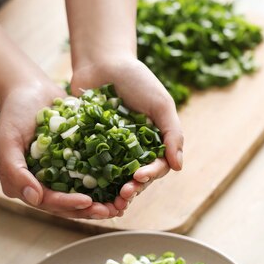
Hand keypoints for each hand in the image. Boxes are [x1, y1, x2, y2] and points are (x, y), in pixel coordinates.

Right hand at [0, 81, 124, 218]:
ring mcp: (56, 175)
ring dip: (99, 203)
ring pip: (79, 196)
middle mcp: (39, 185)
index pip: (47, 201)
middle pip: (65, 205)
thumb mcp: (6, 141)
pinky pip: (88, 178)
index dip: (67, 204)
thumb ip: (15, 171)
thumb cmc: (14, 114)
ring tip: (119, 206)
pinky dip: (104, 184)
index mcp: (21, 185)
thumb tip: (34, 199)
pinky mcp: (72, 164)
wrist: (30, 89)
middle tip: (111, 210)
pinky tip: (121, 186)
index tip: (87, 201)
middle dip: (88, 210)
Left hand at [71, 57, 183, 208]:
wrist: (101, 62)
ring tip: (107, 201)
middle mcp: (133, 151)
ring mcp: (111, 151)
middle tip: (122, 196)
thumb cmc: (136, 79)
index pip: (156, 167)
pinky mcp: (89, 147)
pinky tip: (84, 189)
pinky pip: (90, 167)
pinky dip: (89, 180)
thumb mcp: (160, 103)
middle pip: (135, 178)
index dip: (149, 175)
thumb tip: (178, 167)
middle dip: (131, 189)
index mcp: (153, 143)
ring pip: (114, 179)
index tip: (139, 177)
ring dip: (112, 192)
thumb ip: (172, 133)